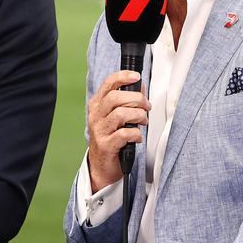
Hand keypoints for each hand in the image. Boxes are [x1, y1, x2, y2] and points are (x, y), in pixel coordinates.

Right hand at [85, 70, 148, 191]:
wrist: (101, 165)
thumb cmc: (110, 138)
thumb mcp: (115, 117)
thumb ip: (126, 101)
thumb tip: (140, 85)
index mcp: (97, 105)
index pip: (107, 84)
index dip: (122, 77)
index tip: (136, 76)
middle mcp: (96, 116)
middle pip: (115, 98)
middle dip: (137, 100)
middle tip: (146, 107)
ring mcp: (99, 130)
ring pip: (121, 114)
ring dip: (138, 116)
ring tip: (142, 122)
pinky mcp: (106, 145)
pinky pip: (125, 134)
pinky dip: (136, 134)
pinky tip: (137, 137)